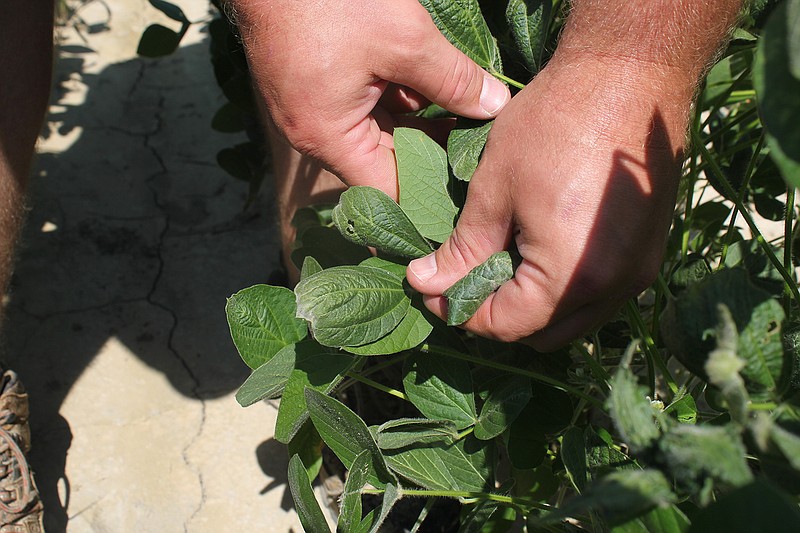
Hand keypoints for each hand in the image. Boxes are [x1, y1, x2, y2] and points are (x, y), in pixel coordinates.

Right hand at [233, 0, 509, 197]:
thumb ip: (453, 79)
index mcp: (328, 138)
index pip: (388, 190)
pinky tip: (438, 83)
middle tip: (483, 149)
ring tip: (472, 114)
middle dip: (435, 151)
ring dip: (423, 119)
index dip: (432, 192)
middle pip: (387, 161)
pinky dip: (401, 95)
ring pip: (382, 128)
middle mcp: (318, 132)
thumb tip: (495, 106)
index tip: (471, 185)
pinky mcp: (321, 82)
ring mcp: (318, 107)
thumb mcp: (404, 40)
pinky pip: (369, 103)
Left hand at [407, 55, 692, 349]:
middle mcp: (613, 289)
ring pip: (570, 319)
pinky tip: (533, 250)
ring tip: (494, 262)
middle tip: (459, 276)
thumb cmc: (556, 124)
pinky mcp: (646, 254)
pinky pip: (595, 295)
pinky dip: (559, 289)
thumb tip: (425, 282)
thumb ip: (462, 248)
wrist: (630, 76)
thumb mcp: (495, 189)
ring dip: (529, 304)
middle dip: (494, 314)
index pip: (505, 325)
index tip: (428, 285)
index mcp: (571, 277)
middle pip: (541, 333)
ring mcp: (637, 273)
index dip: (459, 311)